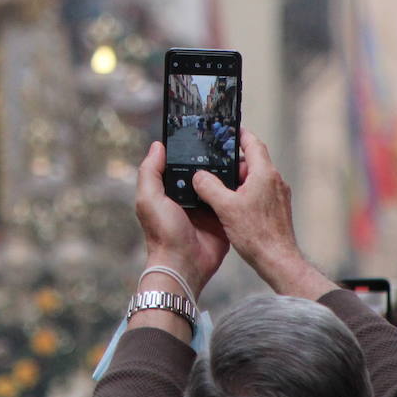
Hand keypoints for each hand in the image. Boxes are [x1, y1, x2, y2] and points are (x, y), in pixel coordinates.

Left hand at [134, 142, 228, 299]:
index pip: (181, 164)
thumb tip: (158, 146)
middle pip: (203, 172)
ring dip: (228, 173)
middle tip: (228, 142)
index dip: (189, 151)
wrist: (184, 264)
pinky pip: (231, 200)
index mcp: (171, 190)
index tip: (203, 133)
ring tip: (241, 155)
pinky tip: (247, 176)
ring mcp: (208, 207)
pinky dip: (237, 191)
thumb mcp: (149, 199)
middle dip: (214, 160)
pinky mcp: (223, 218)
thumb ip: (150, 172)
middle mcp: (189, 197)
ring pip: (220, 184)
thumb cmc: (162, 233)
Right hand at [192, 129, 334, 299]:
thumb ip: (208, 187)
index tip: (228, 130)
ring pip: (254, 179)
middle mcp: (274, 181)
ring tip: (218, 192)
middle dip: (232, 164)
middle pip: (251, 162)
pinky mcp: (277, 209)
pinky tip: (231, 208)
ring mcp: (278, 196)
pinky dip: (244, 194)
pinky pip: (259, 193)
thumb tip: (199, 176)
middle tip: (213, 169)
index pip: (253, 143)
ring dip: (237, 182)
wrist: (277, 260)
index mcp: (265, 174)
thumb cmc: (257, 235)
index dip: (240, 135)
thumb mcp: (225, 207)